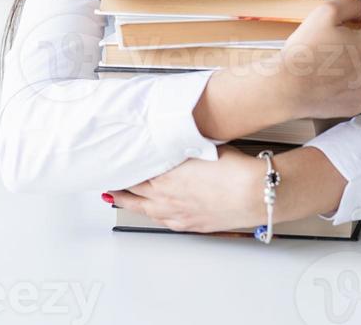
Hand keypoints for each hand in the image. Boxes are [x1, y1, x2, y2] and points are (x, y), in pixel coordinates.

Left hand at [103, 144, 265, 233]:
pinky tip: (153, 212)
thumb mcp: (201, 146)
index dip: (123, 166)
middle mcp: (166, 198)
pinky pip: (163, 221)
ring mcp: (177, 214)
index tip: (115, 160)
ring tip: (117, 199)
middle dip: (119, 186)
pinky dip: (151, 214)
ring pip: (144, 209)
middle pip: (133, 192)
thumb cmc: (232, 168)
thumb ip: (181, 144)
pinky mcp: (191, 224)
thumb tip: (172, 137)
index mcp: (165, 177)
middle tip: (107, 180)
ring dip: (129, 203)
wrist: (252, 192)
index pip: (134, 172)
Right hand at [278, 0, 360, 119]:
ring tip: (326, 65)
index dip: (351, 26)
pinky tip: (328, 81)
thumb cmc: (307, 50)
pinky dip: (346, 85)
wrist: (290, 86)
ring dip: (351, 65)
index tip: (334, 31)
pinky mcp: (357, 105)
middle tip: (328, 47)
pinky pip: (356, 90)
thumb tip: (359, 9)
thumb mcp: (325, 12)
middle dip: (353, 46)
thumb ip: (349, 4)